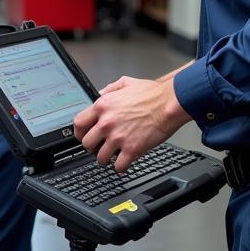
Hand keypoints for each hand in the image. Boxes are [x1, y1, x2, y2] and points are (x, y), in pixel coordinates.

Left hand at [73, 73, 190, 171]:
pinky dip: (120, 167)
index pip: (79, 123)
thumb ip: (110, 88)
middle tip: (97, 148)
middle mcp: (107, 122)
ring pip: (100, 157)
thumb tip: (101, 93)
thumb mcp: (126, 82)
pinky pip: (118, 166)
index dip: (79, 132)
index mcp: (103, 106)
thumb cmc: (152, 94)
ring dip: (104, 159)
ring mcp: (118, 137)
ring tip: (110, 157)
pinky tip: (123, 163)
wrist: (170, 103)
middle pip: (87, 143)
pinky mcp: (132, 149)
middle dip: (91, 147)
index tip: (82, 136)